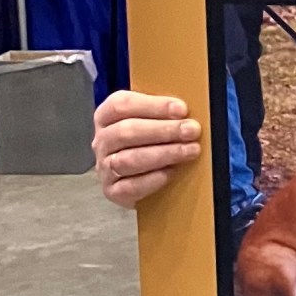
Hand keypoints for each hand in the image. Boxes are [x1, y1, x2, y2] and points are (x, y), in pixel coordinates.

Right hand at [94, 91, 200, 206]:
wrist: (146, 176)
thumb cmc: (153, 140)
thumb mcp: (156, 119)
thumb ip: (166, 112)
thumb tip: (190, 110)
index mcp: (108, 116)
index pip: (122, 105)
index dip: (153, 105)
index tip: (182, 109)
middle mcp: (103, 141)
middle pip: (126, 131)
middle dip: (164, 130)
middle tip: (192, 130)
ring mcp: (105, 167)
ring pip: (128, 159)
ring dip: (164, 154)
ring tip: (190, 150)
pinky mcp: (113, 191)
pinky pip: (129, 186)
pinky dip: (152, 179)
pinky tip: (171, 172)